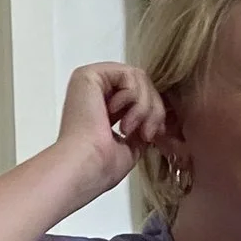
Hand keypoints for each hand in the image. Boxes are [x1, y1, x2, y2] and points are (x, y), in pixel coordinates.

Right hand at [56, 61, 164, 201]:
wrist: (86, 166)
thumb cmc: (101, 164)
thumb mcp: (131, 145)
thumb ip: (141, 128)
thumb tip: (155, 121)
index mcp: (98, 107)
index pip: (137, 96)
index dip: (154, 112)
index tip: (153, 135)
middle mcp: (93, 91)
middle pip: (141, 84)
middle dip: (153, 109)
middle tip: (147, 133)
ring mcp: (90, 81)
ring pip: (138, 78)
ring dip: (144, 106)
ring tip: (130, 129)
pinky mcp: (89, 74)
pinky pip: (128, 74)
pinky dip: (133, 96)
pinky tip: (118, 117)